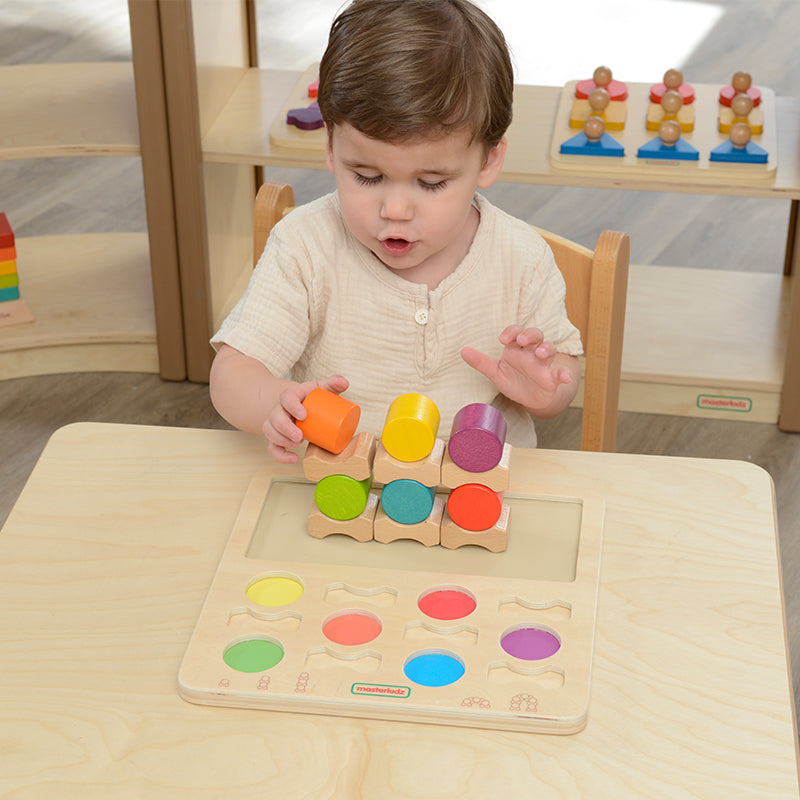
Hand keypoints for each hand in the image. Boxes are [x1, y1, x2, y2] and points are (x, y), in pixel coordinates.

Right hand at [262, 375, 349, 462]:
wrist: (294, 404)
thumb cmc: (310, 397)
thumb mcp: (320, 388)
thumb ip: (332, 384)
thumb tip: (345, 383)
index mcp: (291, 395)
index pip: (286, 397)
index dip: (292, 406)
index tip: (303, 415)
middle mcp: (279, 409)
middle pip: (275, 416)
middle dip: (285, 428)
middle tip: (300, 436)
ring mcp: (275, 423)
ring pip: (269, 431)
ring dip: (281, 440)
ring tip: (297, 445)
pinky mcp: (276, 436)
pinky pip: (271, 447)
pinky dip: (280, 455)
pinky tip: (293, 459)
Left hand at [461, 326, 577, 416]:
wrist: (529, 398)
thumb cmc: (513, 380)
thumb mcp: (495, 372)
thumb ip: (481, 362)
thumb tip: (462, 351)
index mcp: (516, 349)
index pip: (515, 333)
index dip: (511, 332)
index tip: (503, 340)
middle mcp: (531, 352)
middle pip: (535, 335)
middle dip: (529, 335)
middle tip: (522, 340)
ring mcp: (543, 364)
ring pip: (548, 349)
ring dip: (546, 349)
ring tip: (540, 354)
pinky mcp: (552, 378)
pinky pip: (560, 373)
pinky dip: (564, 374)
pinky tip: (564, 377)